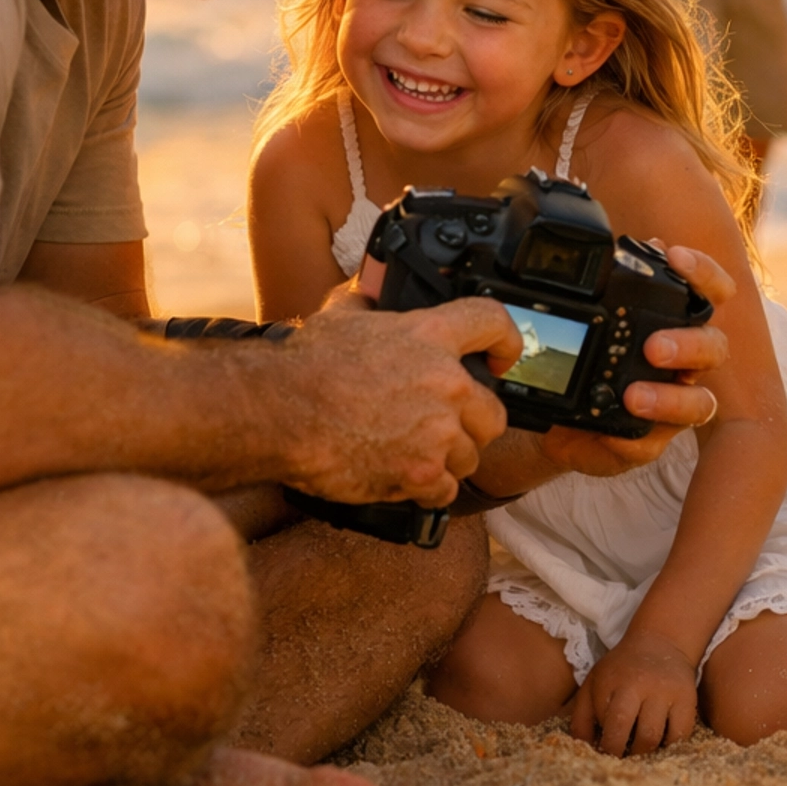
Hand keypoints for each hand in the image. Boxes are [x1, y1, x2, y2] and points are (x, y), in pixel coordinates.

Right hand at [278, 295, 516, 508]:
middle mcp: (445, 383)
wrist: (279, 412)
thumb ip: (367, 304)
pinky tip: (404, 479)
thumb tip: (368, 294)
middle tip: (444, 426)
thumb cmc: (306, 366)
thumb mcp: (341, 316)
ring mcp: (437, 432)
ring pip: (471, 456)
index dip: (507, 342)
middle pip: (495, 413)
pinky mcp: (422, 473)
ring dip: (448, 460)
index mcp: (430, 335)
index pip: (494, 324)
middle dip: (473, 424)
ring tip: (414, 454)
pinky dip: (428, 490)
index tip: (504, 358)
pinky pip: (446, 491)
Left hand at [534, 243, 731, 480]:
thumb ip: (612, 289)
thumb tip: (625, 250)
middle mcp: (687, 364)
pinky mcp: (649, 443)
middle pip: (714, 349)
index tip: (674, 256)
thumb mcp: (592, 320)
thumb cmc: (590, 357)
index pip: (711, 292)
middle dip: (689, 344)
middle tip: (655, 347)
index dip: (704, 273)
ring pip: (700, 404)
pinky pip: (650, 446)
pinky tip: (609, 437)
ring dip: (670, 398)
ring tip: (633, 396)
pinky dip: (630, 442)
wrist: (562, 413)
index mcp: (680, 324)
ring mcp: (673, 405)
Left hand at [569, 630, 698, 755]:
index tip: (604, 753)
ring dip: (642, 752)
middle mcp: (638, 684)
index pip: (602, 721)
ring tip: (638, 751)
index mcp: (611, 681)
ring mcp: (664, 691)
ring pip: (651, 737)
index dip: (603, 744)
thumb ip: (581, 717)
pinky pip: (679, 735)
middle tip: (620, 760)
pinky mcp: (687, 698)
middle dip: (618, 753)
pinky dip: (669, 746)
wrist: (660, 642)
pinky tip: (660, 743)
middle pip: (623, 729)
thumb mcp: (594, 683)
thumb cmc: (621, 671)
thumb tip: (583, 749)